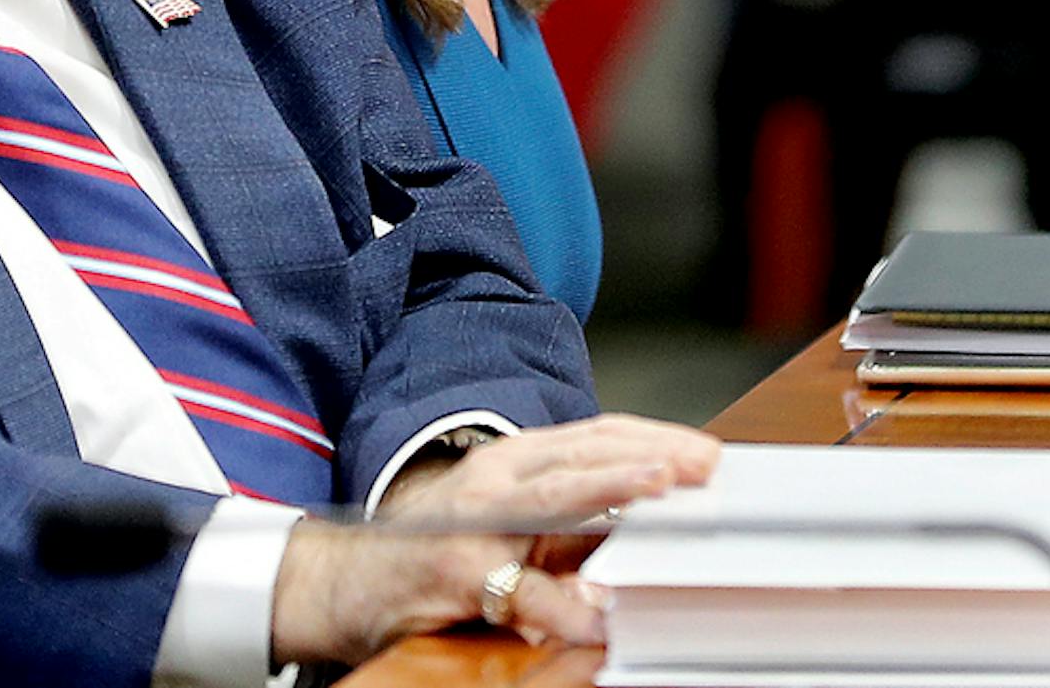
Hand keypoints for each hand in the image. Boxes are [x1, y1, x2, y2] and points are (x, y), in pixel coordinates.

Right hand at [270, 414, 719, 664]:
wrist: (343, 581)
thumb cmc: (429, 551)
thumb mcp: (505, 526)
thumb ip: (566, 526)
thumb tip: (645, 530)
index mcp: (509, 463)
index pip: (592, 437)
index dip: (652, 440)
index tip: (705, 453)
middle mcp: (491, 477)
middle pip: (581, 453)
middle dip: (648, 455)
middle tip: (706, 463)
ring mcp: (472, 521)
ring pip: (551, 498)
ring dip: (610, 489)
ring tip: (662, 486)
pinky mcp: (454, 569)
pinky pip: (519, 589)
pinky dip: (564, 602)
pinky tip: (601, 612)